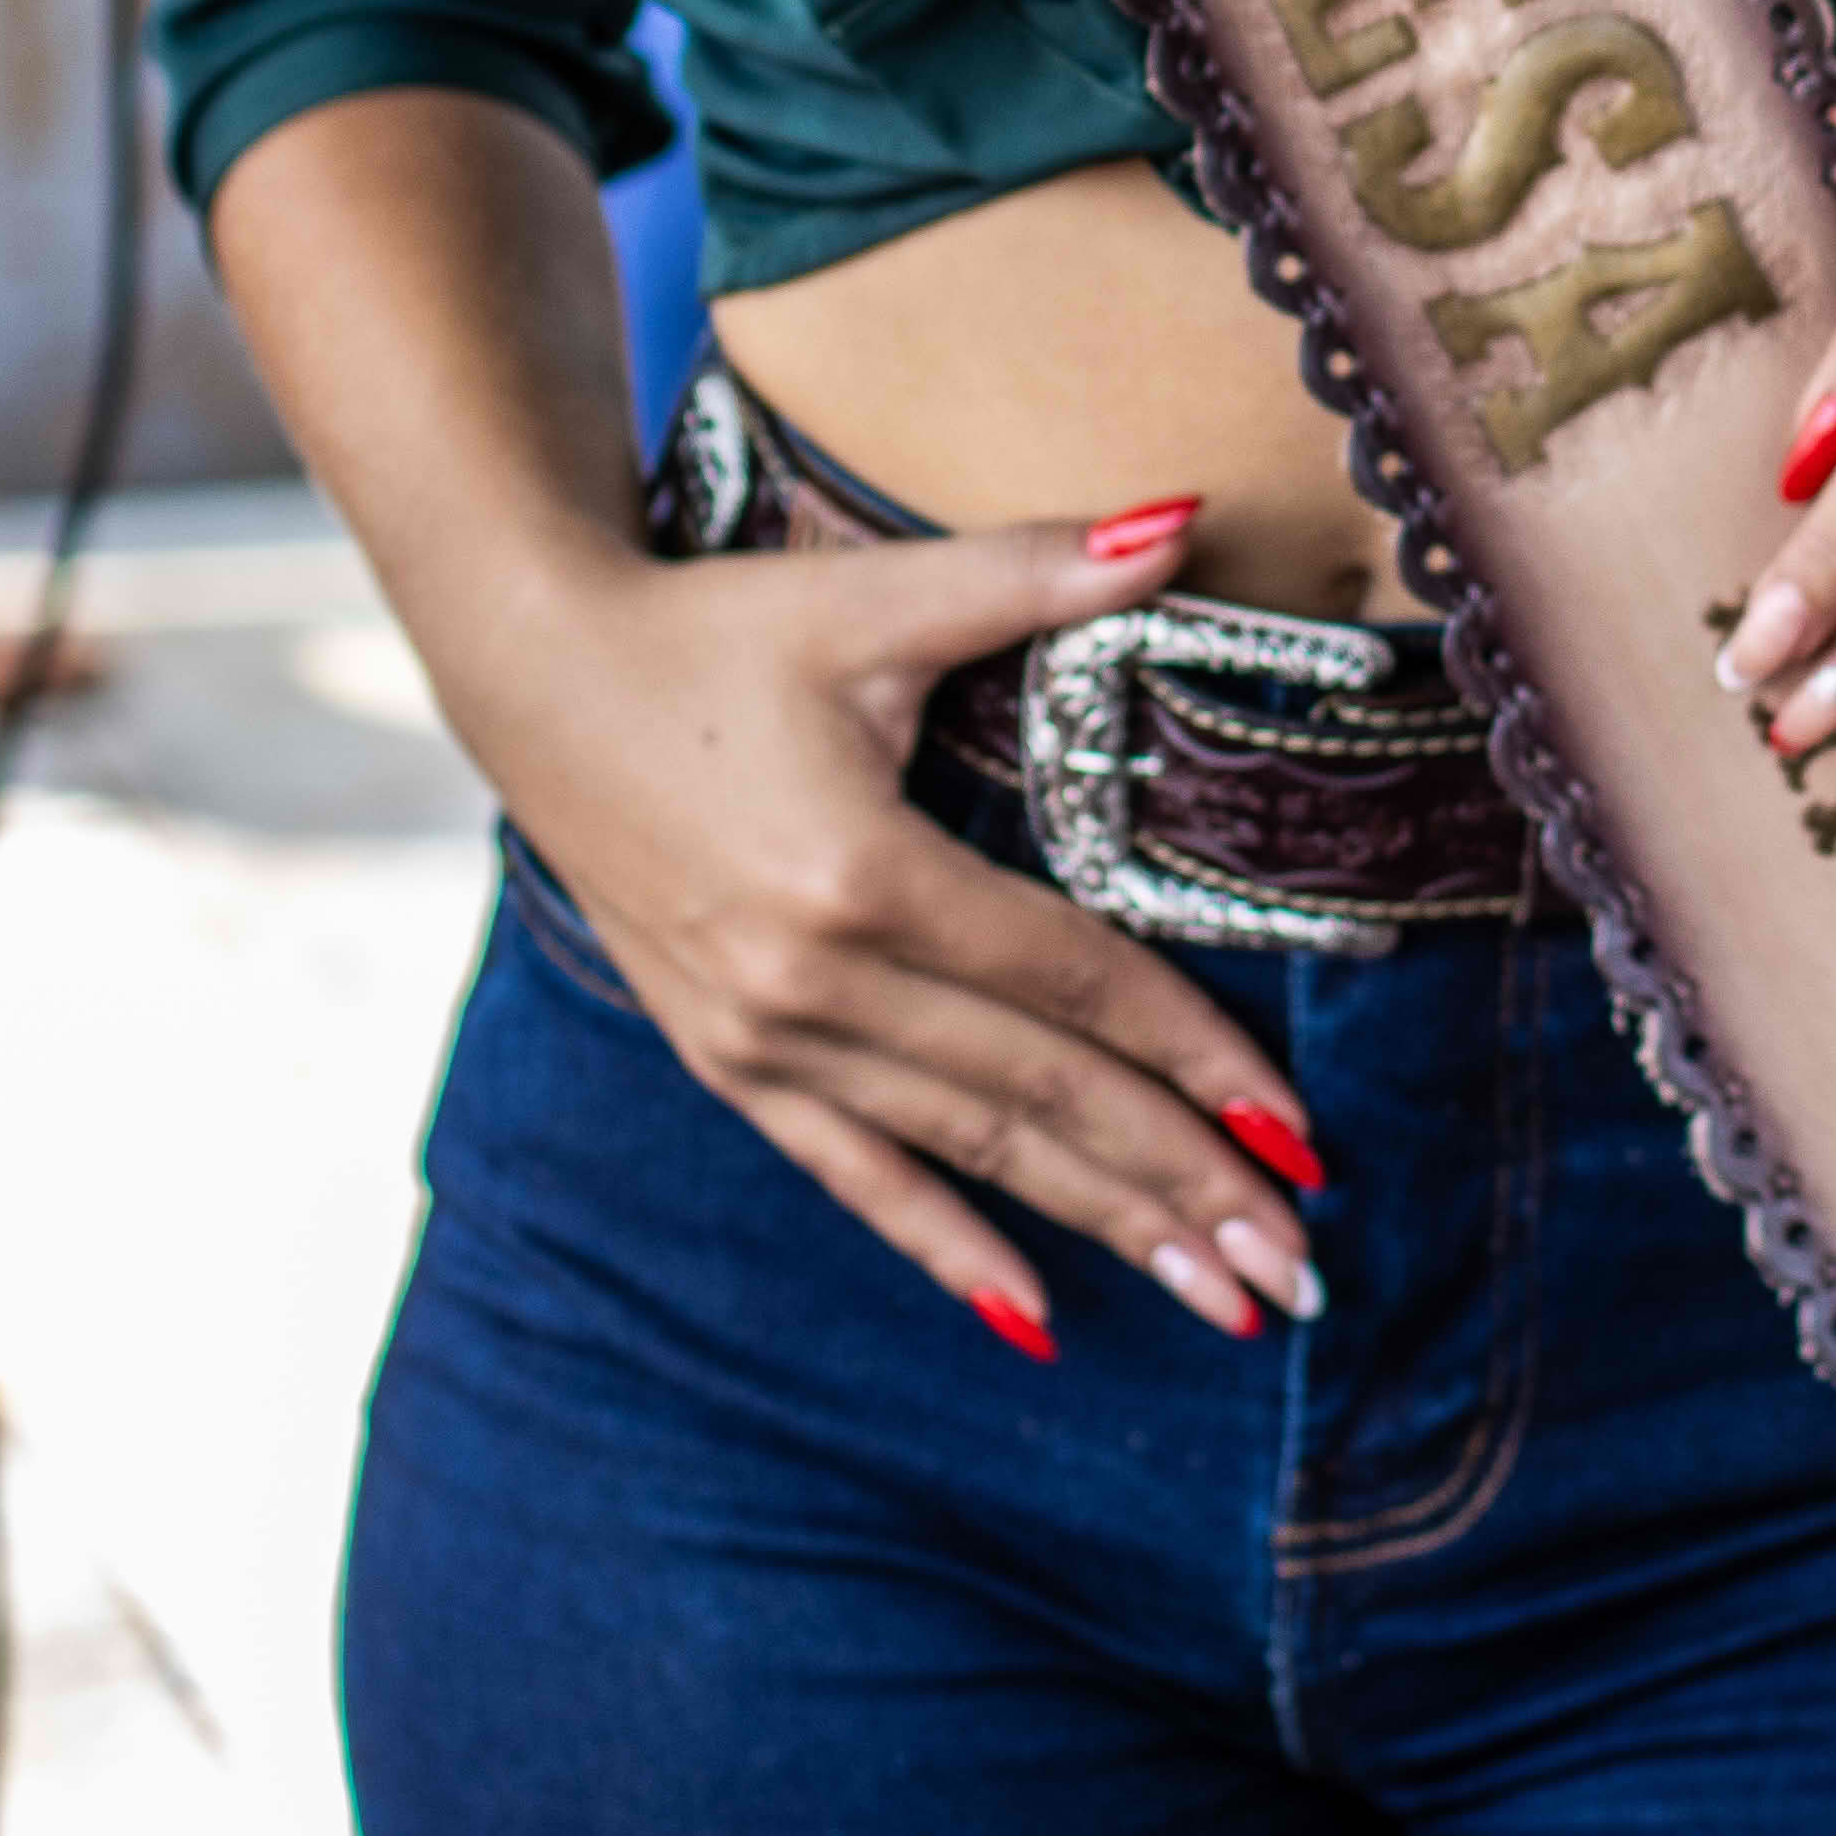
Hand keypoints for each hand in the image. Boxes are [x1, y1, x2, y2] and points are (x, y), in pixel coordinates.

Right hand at [483, 498, 1326, 1362]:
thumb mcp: (872, 598)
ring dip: (1100, 1229)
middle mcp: (812, 985)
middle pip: (1038, 1095)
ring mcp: (760, 1041)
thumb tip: (1182, 514)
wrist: (536, 681)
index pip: (1072, 984)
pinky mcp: (726, 1063)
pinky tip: (1035, 1320)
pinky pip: (854, 1178)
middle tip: (1296, 1266)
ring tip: (1218, 1300)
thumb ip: (1035, 571)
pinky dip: (949, 1247)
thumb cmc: (715, 630)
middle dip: (1179, 1184)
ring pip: (967, 1153)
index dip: (1193, 1057)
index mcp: (862, 878)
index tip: (1299, 1137)